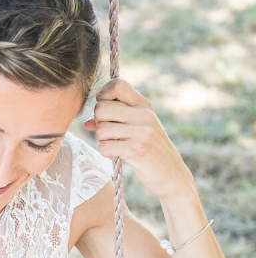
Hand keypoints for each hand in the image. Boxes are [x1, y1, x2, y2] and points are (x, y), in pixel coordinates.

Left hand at [84, 78, 194, 200]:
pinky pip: (104, 147)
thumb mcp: (136, 127)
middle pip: (101, 108)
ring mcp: (141, 132)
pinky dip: (106, 151)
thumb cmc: (148, 147)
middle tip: (109, 131)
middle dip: (99, 122)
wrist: (170, 173)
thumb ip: (113, 119)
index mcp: (144, 104)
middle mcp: (144, 115)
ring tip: (115, 143)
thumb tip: (87, 122)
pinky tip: (117, 153)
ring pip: (100, 129)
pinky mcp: (136, 150)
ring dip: (102, 139)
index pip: (117, 84)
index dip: (103, 94)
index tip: (107, 108)